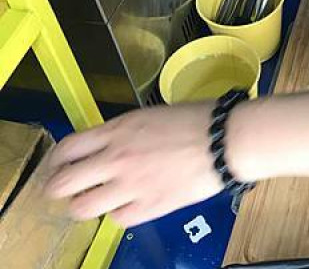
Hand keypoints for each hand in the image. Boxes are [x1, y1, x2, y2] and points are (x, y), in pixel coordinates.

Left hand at [46, 103, 222, 227]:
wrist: (224, 139)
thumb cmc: (196, 120)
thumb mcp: (151, 115)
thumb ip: (123, 132)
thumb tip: (108, 145)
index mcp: (118, 130)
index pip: (66, 148)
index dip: (56, 160)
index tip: (59, 165)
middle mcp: (116, 158)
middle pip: (61, 184)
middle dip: (58, 187)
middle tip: (68, 188)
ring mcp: (130, 186)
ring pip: (81, 209)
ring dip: (86, 204)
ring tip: (97, 199)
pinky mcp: (149, 207)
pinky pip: (117, 220)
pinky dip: (120, 213)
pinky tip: (131, 203)